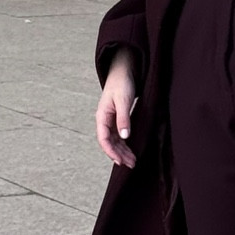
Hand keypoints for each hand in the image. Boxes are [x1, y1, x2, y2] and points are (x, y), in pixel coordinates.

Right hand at [96, 47, 137, 167]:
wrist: (124, 70)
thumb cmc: (122, 82)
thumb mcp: (123, 100)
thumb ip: (123, 119)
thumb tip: (124, 137)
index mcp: (102, 116)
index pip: (103, 138)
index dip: (111, 151)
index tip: (120, 161)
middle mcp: (104, 120)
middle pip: (110, 142)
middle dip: (119, 154)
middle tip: (131, 164)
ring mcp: (111, 120)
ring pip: (115, 140)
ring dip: (123, 150)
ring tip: (133, 161)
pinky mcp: (118, 118)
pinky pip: (119, 135)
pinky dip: (124, 143)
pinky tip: (130, 150)